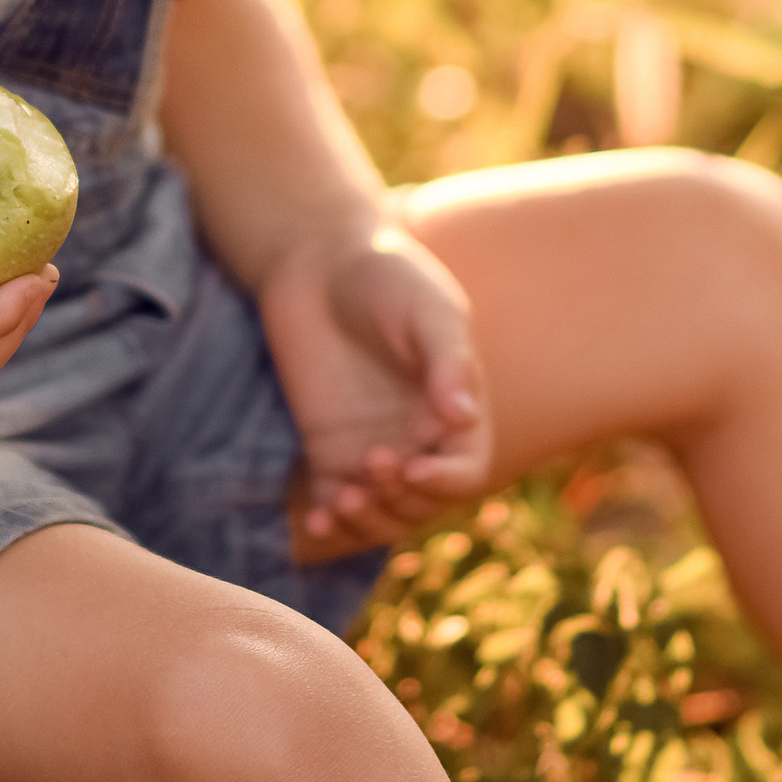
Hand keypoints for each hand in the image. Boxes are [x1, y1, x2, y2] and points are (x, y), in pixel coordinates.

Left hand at [258, 217, 490, 560]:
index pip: (466, 470)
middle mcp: (420, 438)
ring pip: (382, 514)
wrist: (317, 260)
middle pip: (424, 503)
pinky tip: (314, 520)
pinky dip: (328, 520)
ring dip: (369, 520)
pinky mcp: (328, 449)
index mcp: (456, 410)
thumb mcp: (426, 310)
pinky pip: (333, 501)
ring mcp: (374, 447)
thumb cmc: (386, 275)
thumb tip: (464, 418)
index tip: (413, 469)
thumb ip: (446, 362)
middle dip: (402, 499)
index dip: (446, 482)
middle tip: (372, 462)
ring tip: (344, 498)